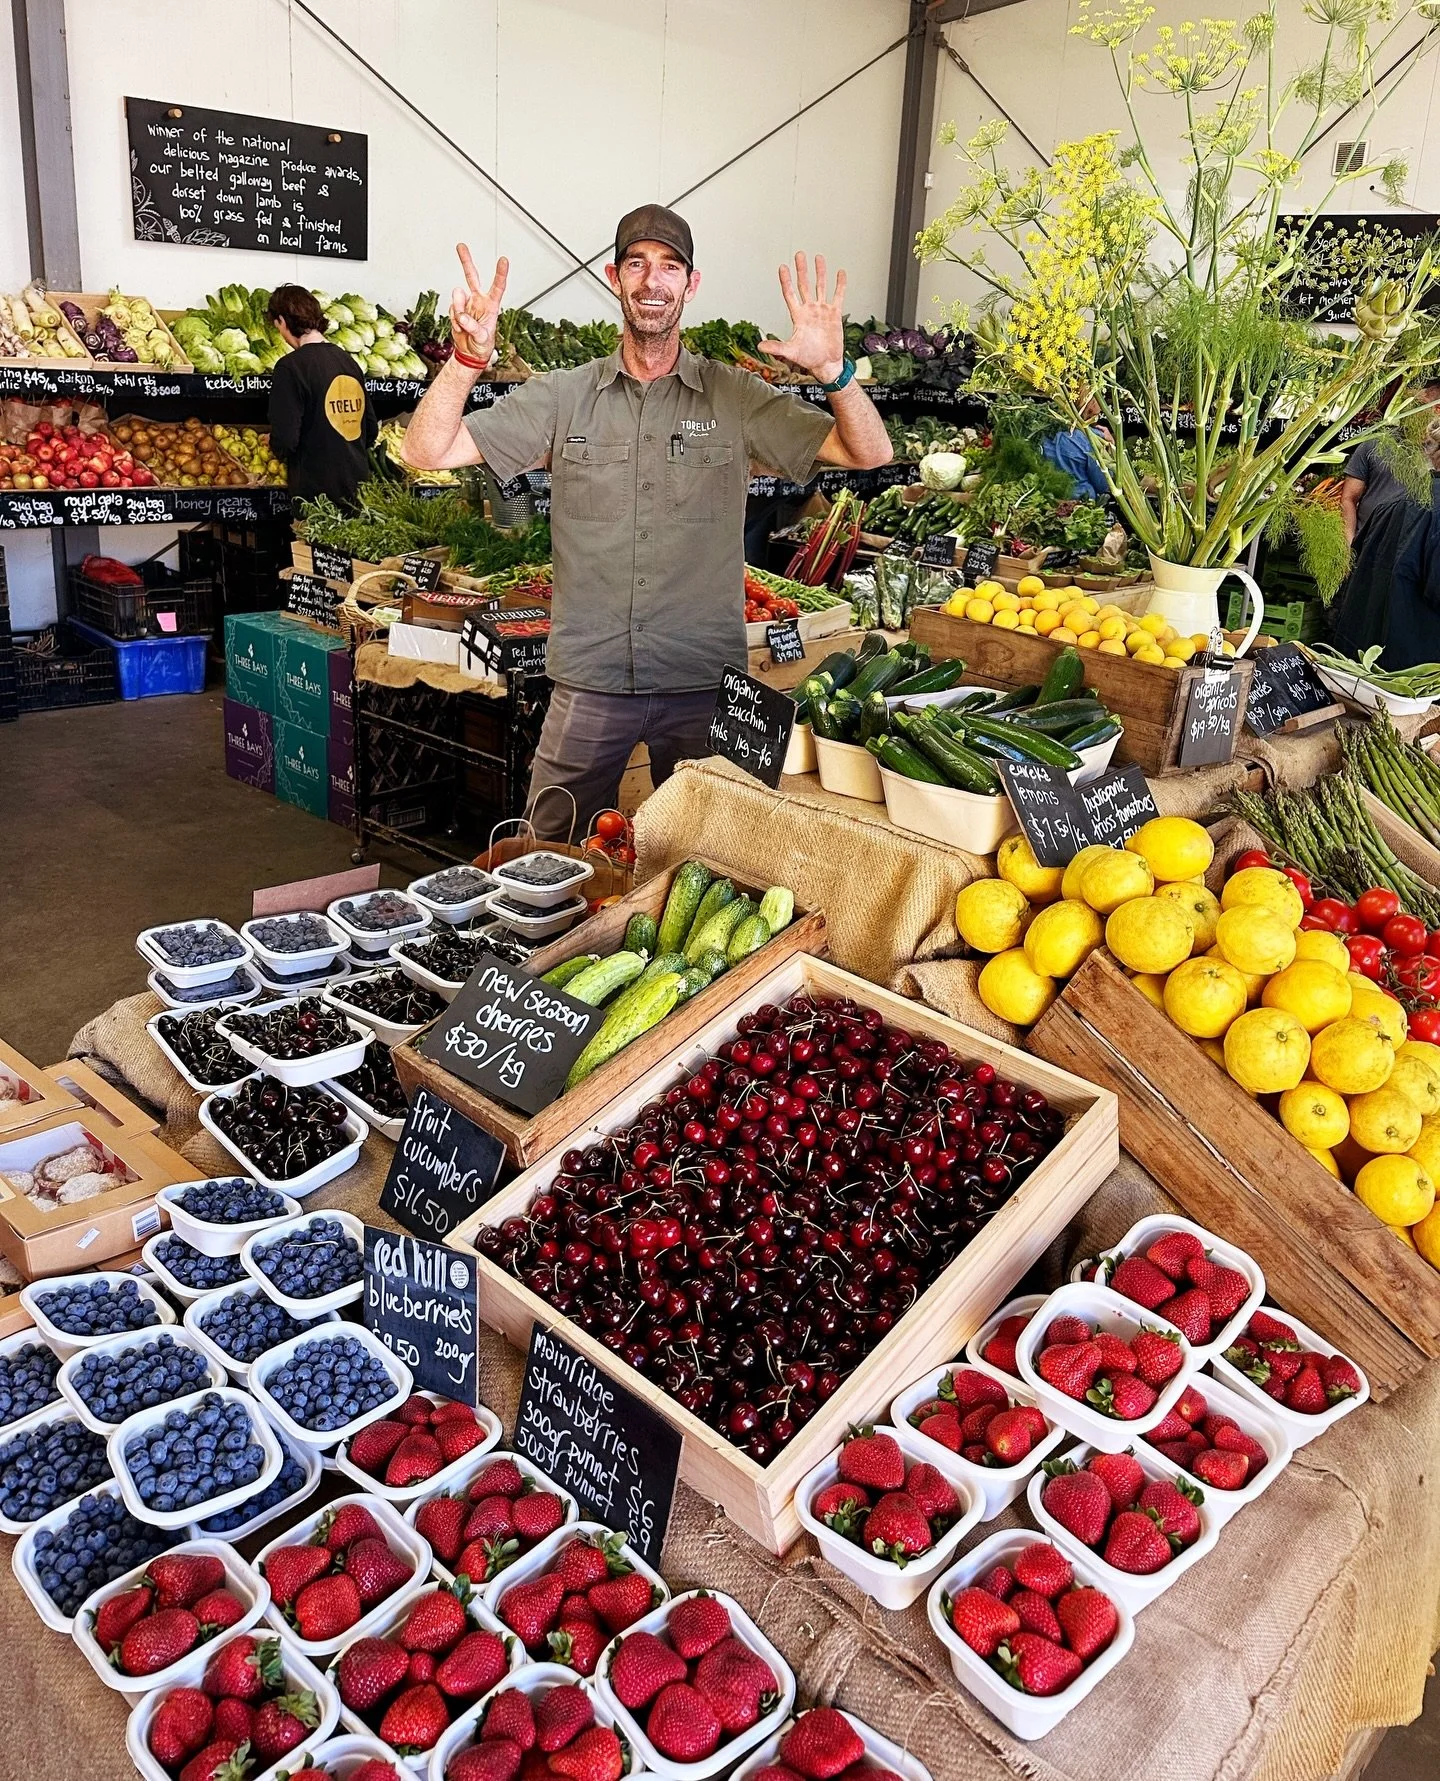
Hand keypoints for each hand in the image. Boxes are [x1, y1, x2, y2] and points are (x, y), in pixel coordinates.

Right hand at [450, 245, 508, 367]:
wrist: (470, 353)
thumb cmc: (482, 346)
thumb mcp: (482, 339)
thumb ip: (472, 327)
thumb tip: (462, 316)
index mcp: (491, 306)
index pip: (498, 287)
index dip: (500, 273)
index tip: (503, 260)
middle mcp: (479, 301)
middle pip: (472, 277)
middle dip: (466, 261)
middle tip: (461, 246)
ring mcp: (467, 304)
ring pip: (457, 297)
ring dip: (458, 311)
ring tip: (464, 325)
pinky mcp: (456, 309)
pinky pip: (450, 310)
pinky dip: (453, 320)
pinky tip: (460, 327)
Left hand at [760, 252, 846, 383]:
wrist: (826, 364)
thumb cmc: (809, 358)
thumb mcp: (791, 352)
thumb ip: (776, 347)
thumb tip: (760, 346)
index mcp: (798, 316)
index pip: (790, 294)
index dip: (786, 281)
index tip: (783, 268)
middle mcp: (809, 310)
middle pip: (804, 285)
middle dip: (802, 270)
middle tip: (799, 255)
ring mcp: (822, 310)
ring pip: (820, 286)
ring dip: (820, 272)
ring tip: (818, 258)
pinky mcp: (835, 314)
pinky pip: (838, 295)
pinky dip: (840, 284)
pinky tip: (840, 272)